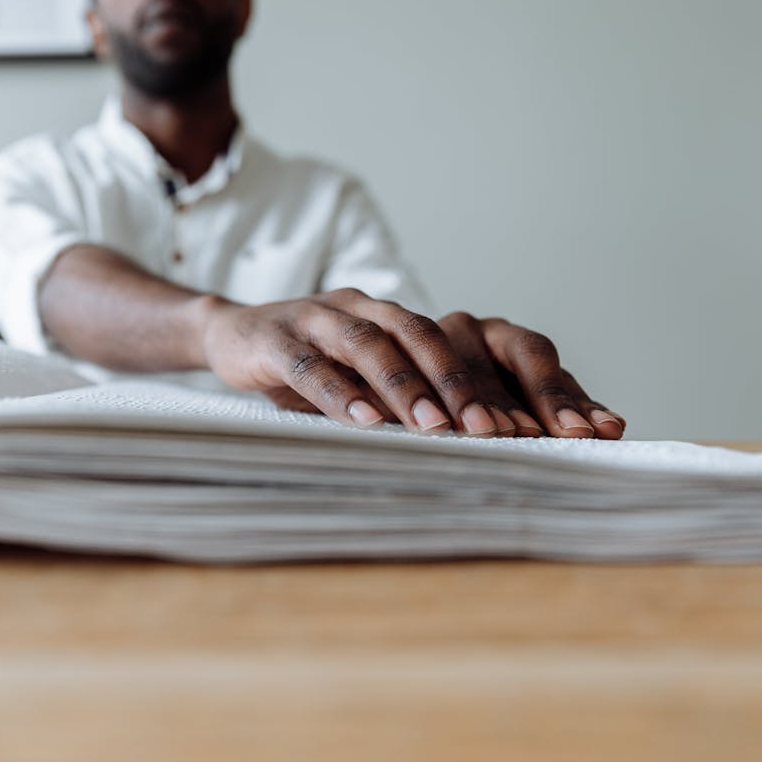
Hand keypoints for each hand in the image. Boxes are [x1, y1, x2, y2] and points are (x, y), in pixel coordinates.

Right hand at [199, 289, 623, 438]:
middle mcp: (364, 308)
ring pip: (370, 346)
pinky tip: (363, 421)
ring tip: (434, 428)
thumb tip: (481, 453)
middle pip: (422, 338)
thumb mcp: (363, 380)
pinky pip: (313, 366)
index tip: (529, 429)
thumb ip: (409, 402)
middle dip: (460, 385)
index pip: (455, 343)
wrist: (232, 334)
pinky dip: (339, 392)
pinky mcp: (276, 338)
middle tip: (493, 431)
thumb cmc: (312, 366)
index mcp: (395, 319)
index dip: (490, 384)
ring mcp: (318, 318)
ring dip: (404, 387)